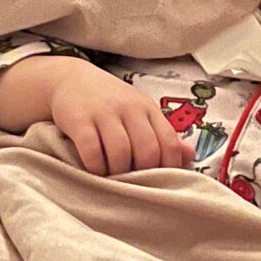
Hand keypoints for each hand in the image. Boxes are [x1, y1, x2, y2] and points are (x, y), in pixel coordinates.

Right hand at [47, 62, 192, 176]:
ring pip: (120, 152)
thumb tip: (190, 155)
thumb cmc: (110, 102)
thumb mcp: (140, 112)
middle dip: (142, 173)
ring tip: (112, 176)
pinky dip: (95, 166)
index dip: (168, 167)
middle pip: (147, 150)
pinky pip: (91, 151)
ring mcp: (103, 112)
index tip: (159, 181)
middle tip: (132, 180)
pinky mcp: (79, 119)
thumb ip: (163, 133)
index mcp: (148, 108)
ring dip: (118, 172)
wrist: (70, 79)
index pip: (169, 142)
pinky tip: (94, 168)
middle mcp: (129, 108)